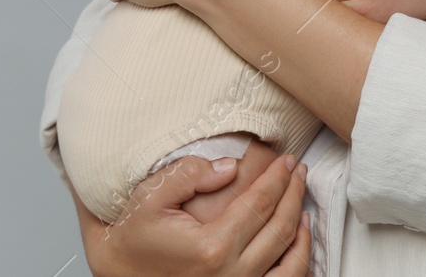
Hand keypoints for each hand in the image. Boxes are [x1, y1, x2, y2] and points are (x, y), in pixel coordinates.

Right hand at [78, 152, 311, 276]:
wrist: (121, 273)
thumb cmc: (134, 238)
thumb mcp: (150, 197)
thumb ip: (189, 174)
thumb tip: (230, 166)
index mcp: (212, 247)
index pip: (259, 204)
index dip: (278, 178)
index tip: (288, 160)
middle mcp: (231, 275)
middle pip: (280, 229)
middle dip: (295, 194)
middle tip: (299, 170)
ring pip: (290, 263)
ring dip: (302, 230)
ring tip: (303, 203)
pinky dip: (298, 262)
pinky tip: (296, 242)